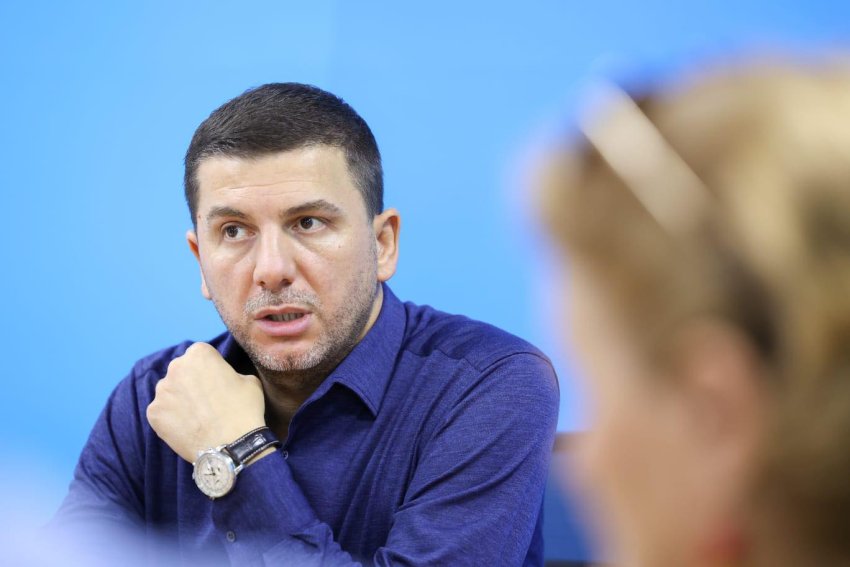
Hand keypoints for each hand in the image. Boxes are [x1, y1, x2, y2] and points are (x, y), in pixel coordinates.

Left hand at [147, 342, 265, 462]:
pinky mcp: (153, 413)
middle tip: (206, 401)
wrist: (231, 446)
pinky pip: (162, 411)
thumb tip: (221, 379)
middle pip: (183, 371)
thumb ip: (230, 372)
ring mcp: (161, 391)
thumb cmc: (244, 409)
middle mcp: (175, 367)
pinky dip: (171, 418)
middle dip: (192, 382)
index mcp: (199, 353)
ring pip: (170, 391)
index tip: (219, 383)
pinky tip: (186, 428)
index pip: (202, 355)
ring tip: (195, 417)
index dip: (212, 369)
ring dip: (180, 399)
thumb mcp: (250, 381)